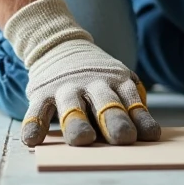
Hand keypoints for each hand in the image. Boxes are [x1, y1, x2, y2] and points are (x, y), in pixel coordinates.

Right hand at [4, 0, 160, 147]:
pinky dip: (34, 124)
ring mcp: (66, 87)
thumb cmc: (96, 78)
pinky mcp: (42, 92)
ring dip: (77, 123)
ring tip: (82, 140)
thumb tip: (149, 138)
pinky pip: (37, 111)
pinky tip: (33, 140)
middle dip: (115, 120)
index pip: (131, 100)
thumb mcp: (117, 83)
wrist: (59, 44)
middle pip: (106, 103)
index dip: (140, 118)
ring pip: (72, 106)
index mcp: (117, 81)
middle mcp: (93, 83)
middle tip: (123, 138)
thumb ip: (129, 107)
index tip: (150, 136)